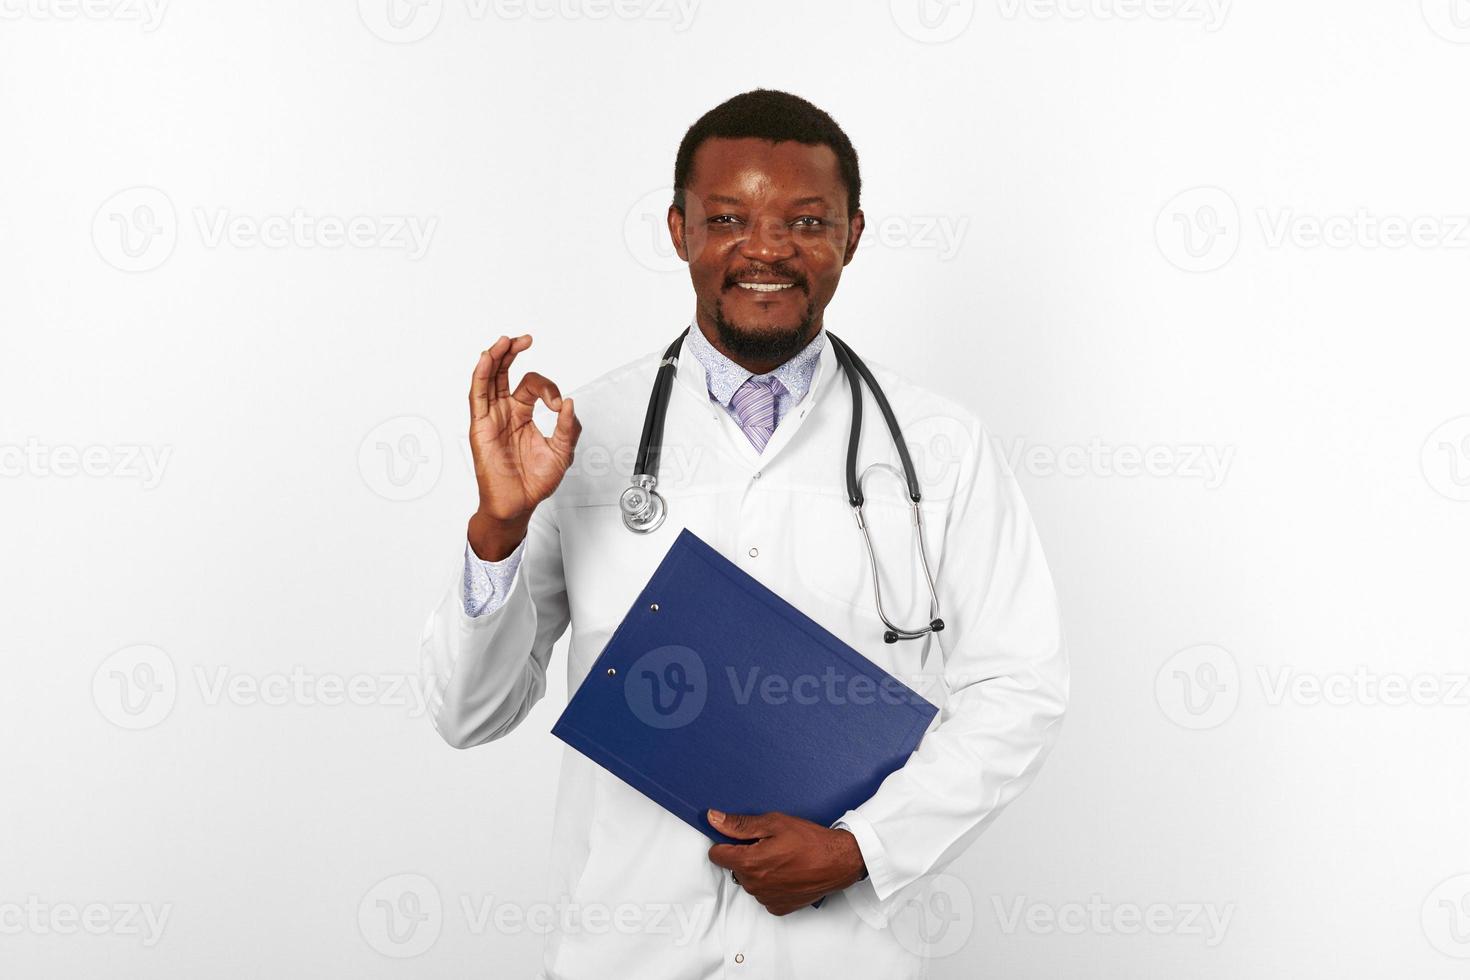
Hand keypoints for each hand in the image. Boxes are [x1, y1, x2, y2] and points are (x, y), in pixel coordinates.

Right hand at [466, 334, 580, 559]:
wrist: (518, 504)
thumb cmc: (535, 481)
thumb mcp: (562, 451)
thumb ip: (568, 427)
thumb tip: (568, 403)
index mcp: (523, 414)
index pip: (532, 386)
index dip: (548, 387)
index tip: (557, 404)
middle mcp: (505, 412)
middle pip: (503, 373)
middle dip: (512, 353)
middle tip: (525, 339)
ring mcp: (491, 418)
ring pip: (488, 379)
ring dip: (495, 358)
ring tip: (505, 342)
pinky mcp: (480, 427)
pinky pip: (478, 396)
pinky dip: (481, 376)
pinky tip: (488, 359)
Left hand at [706, 809, 866, 915]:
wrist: (838, 862)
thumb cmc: (810, 841)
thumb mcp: (774, 823)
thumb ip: (740, 824)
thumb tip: (714, 819)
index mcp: (749, 862)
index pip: (717, 855)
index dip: (725, 843)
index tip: (738, 838)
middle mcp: (754, 885)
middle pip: (735, 867)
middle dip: (745, 855)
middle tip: (768, 844)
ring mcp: (766, 898)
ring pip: (750, 881)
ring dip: (759, 870)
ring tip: (781, 857)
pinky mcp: (779, 907)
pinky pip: (764, 894)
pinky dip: (771, 884)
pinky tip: (787, 872)